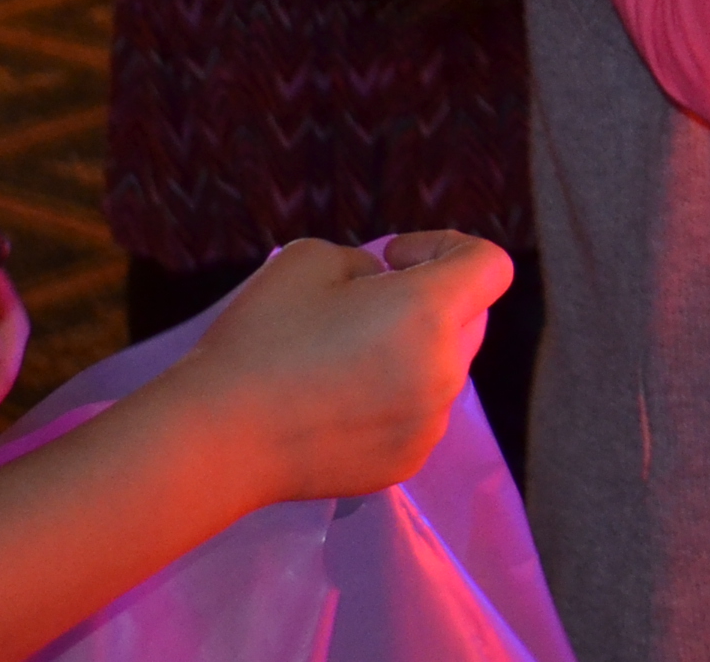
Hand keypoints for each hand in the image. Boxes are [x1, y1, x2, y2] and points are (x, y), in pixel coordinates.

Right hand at [167, 232, 514, 506]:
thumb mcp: (310, 260)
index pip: (491, 265)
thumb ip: (366, 263)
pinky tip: (338, 403)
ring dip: (415, 351)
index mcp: (430, 312)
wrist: (218, 439)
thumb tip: (386, 286)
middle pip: (471, 317)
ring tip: (346, 358)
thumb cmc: (261, 339)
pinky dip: (397, 398)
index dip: (449, 247)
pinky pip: (421, 414)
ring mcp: (430, 424)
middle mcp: (446, 370)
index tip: (395, 260)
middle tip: (366, 305)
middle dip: (433, 299)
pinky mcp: (407, 462)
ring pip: (445, 368)